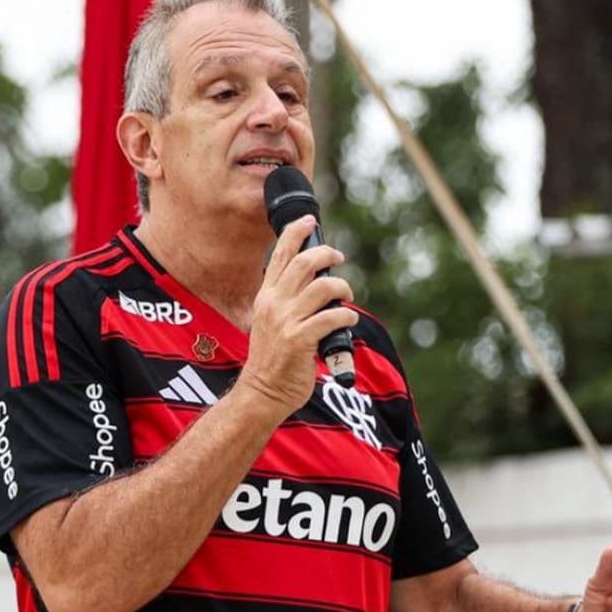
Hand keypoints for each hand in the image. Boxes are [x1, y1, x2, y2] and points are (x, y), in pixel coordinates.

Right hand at [237, 215, 357, 420]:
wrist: (263, 392)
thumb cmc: (274, 359)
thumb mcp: (271, 322)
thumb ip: (287, 302)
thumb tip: (316, 285)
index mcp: (265, 296)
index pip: (278, 255)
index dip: (295, 232)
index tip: (309, 220)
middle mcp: (273, 304)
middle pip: (303, 263)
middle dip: (326, 254)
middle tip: (339, 258)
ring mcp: (285, 321)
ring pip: (322, 287)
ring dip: (342, 287)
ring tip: (347, 298)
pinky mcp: (300, 340)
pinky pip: (332, 317)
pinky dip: (346, 315)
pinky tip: (348, 320)